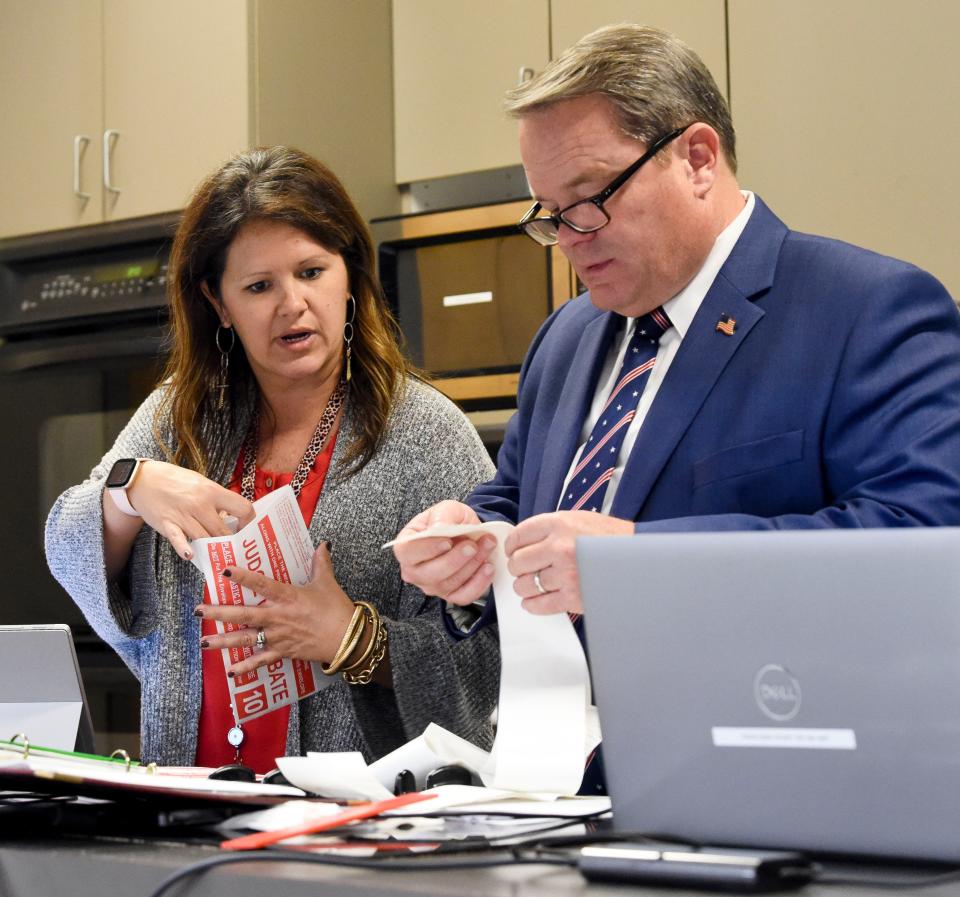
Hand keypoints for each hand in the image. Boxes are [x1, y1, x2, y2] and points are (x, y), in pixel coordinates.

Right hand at [125, 460, 253, 559]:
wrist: (143, 480)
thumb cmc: (175, 481)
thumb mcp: (201, 483)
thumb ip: (217, 498)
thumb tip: (235, 514)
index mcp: (212, 491)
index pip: (242, 508)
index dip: (248, 521)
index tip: (245, 528)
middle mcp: (200, 504)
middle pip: (224, 530)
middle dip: (232, 541)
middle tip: (235, 548)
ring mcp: (183, 515)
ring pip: (205, 538)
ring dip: (212, 548)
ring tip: (219, 555)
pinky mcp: (166, 524)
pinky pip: (178, 539)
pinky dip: (185, 548)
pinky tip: (191, 555)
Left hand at [196, 543, 354, 676]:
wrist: (348, 639)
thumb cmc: (337, 609)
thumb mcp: (327, 582)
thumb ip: (321, 562)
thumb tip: (323, 543)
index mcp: (288, 597)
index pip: (261, 584)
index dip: (243, 577)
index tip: (224, 570)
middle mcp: (278, 617)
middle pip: (243, 615)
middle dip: (218, 613)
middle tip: (198, 611)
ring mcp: (278, 636)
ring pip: (246, 639)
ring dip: (223, 641)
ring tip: (204, 642)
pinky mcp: (283, 651)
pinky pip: (261, 660)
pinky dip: (245, 667)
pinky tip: (229, 671)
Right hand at [393, 500, 496, 605]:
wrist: (465, 531)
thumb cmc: (450, 520)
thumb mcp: (446, 508)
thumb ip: (442, 515)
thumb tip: (439, 527)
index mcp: (406, 546)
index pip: (408, 553)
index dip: (428, 549)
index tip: (447, 541)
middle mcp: (414, 570)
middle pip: (429, 573)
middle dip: (455, 559)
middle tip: (472, 545)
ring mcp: (431, 585)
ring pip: (448, 583)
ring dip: (471, 566)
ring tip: (486, 547)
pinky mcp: (450, 594)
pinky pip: (463, 596)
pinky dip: (478, 583)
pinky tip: (488, 567)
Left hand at [505, 511, 634, 614]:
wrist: (640, 558)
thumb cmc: (611, 538)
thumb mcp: (579, 519)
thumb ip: (551, 528)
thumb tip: (524, 540)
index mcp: (559, 524)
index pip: (519, 535)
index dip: (511, 545)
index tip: (512, 551)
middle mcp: (560, 547)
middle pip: (518, 562)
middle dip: (517, 567)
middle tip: (523, 569)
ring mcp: (566, 574)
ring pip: (526, 584)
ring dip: (524, 586)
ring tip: (529, 584)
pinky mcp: (573, 597)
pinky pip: (540, 605)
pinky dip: (532, 605)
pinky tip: (533, 601)